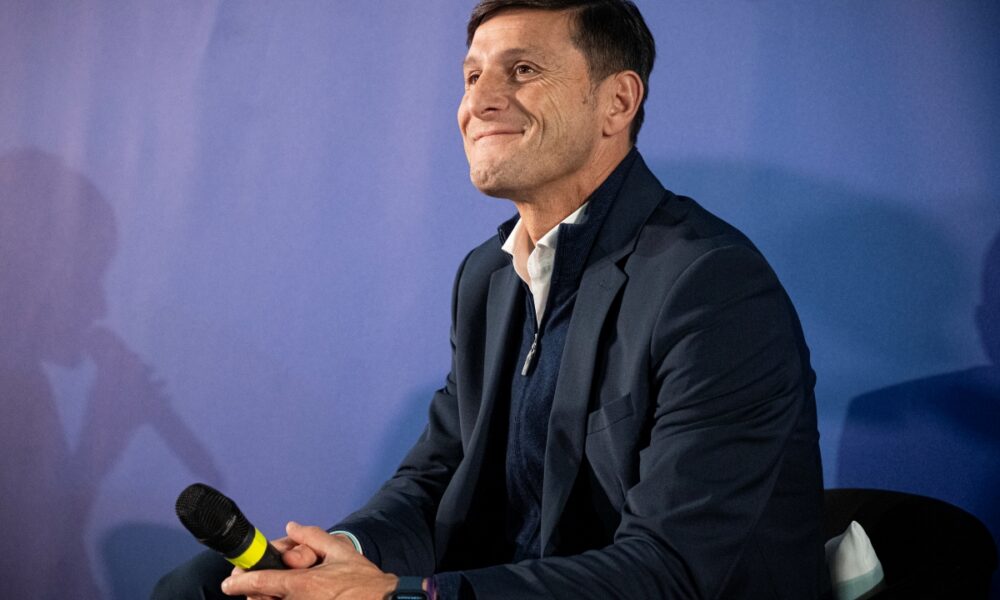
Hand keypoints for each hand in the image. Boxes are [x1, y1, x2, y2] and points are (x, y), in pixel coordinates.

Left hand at [222, 522, 398, 599]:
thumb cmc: (364, 582)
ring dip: (269, 599)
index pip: (261, 582)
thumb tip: (292, 528)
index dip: (239, 582)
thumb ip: (313, 537)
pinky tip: (291, 596)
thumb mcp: (340, 552)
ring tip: (276, 590)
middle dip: (256, 592)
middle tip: (257, 584)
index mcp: (303, 585)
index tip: (229, 583)